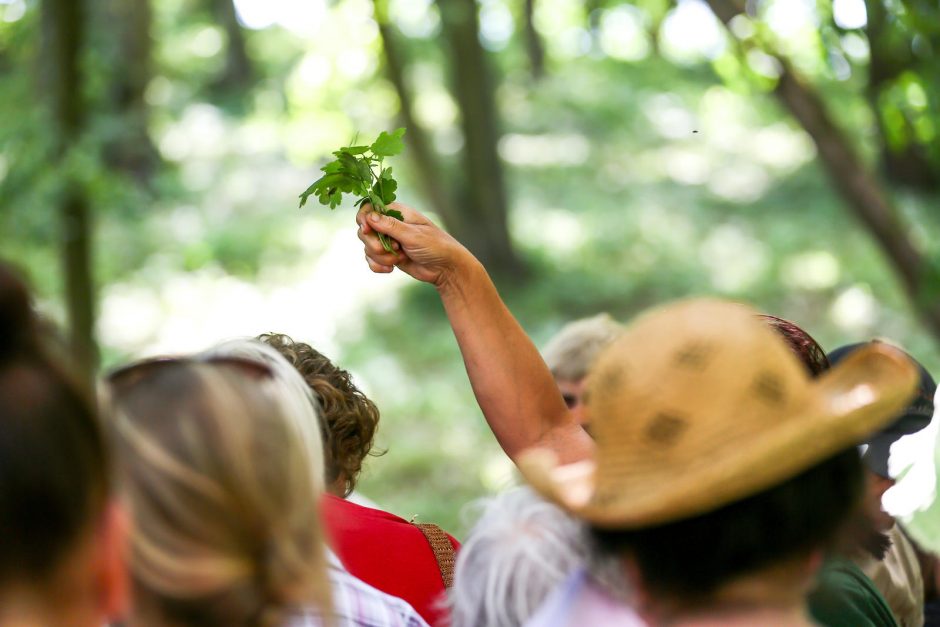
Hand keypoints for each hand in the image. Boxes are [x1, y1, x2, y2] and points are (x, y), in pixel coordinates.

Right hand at [356, 202, 473, 288]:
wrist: (446, 268)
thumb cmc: (435, 245)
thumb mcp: (414, 235)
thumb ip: (391, 226)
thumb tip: (370, 216)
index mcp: (398, 213)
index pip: (370, 209)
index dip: (364, 219)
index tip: (366, 230)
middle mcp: (390, 225)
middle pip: (365, 230)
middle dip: (374, 243)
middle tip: (393, 249)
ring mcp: (388, 241)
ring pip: (367, 247)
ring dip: (380, 257)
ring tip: (399, 258)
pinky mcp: (388, 256)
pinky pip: (371, 260)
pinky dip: (378, 266)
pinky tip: (391, 269)